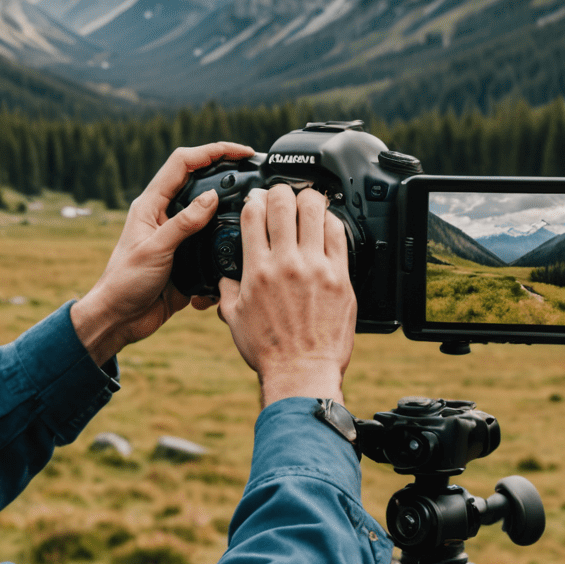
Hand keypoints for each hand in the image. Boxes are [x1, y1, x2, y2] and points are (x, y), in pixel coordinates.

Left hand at [70, 140, 253, 363]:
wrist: (120, 320)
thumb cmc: (124, 283)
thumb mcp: (155, 250)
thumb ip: (184, 224)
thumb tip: (212, 197)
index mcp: (151, 204)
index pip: (183, 163)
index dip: (212, 151)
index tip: (240, 152)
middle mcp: (165, 215)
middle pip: (200, 181)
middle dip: (226, 173)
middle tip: (254, 172)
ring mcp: (177, 236)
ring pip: (209, 213)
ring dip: (229, 210)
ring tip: (255, 209)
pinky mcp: (187, 257)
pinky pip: (211, 244)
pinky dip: (224, 244)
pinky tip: (239, 247)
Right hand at [216, 184, 355, 405]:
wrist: (302, 372)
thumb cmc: (269, 351)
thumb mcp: (234, 319)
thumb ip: (227, 291)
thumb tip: (224, 278)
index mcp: (257, 270)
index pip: (253, 215)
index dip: (254, 199)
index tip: (256, 200)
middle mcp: (286, 264)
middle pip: (283, 203)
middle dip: (280, 191)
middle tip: (283, 195)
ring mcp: (316, 268)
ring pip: (314, 211)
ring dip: (309, 199)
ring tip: (307, 202)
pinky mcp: (340, 277)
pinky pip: (339, 234)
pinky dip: (332, 221)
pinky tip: (327, 223)